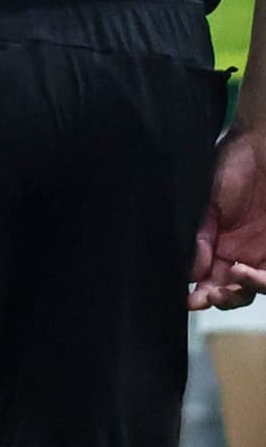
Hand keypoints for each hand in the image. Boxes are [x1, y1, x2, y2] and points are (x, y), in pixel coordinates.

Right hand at [194, 122, 265, 308]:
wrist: (261, 146)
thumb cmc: (231, 166)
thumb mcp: (206, 202)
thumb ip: (199, 236)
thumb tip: (188, 272)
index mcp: (215, 246)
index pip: (205, 280)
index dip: (198, 295)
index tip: (189, 300)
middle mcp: (239, 254)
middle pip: (231, 293)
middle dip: (220, 298)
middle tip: (211, 295)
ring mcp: (262, 253)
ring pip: (254, 290)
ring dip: (241, 292)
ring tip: (236, 277)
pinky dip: (261, 281)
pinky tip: (247, 272)